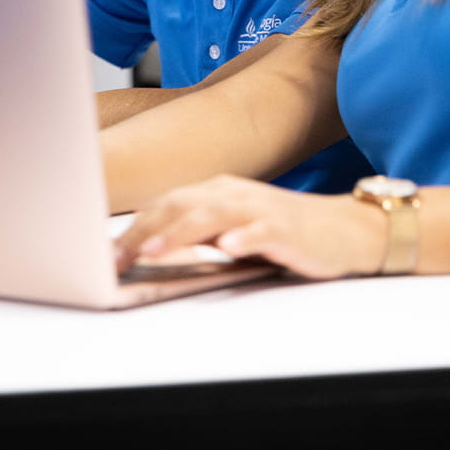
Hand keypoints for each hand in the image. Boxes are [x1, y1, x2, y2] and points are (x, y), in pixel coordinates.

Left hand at [113, 174, 387, 280]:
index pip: (166, 205)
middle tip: (114, 258)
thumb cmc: (283, 233)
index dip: (132, 228)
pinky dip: (243, 238)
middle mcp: (235, 194)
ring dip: (181, 232)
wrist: (344, 230)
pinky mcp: (287, 228)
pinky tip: (227, 248)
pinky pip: (262, 231)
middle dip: (143, 232)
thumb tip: (145, 251)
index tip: (105, 255)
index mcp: (218, 191)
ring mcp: (260, 209)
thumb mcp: (233, 230)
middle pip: (181, 207)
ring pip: (214, 215)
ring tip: (155, 250)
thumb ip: (196, 235)